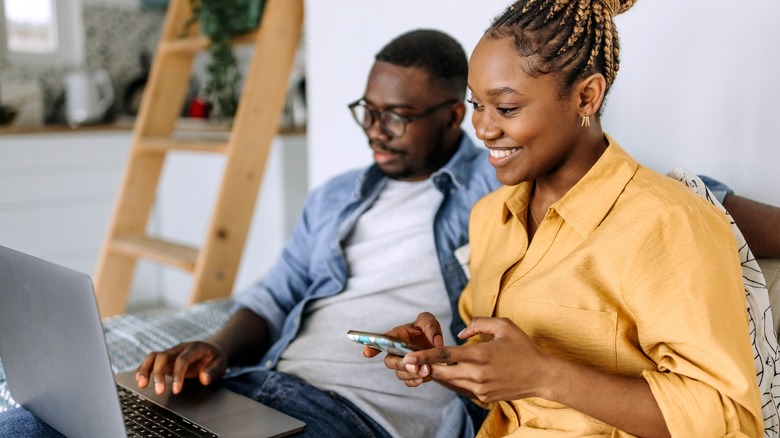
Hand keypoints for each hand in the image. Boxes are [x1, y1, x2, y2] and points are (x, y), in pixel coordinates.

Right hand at [135, 341, 226, 394]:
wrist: (211, 350)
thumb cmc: (214, 359)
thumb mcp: (221, 364)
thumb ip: (213, 371)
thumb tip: (204, 378)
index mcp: (194, 348)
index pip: (182, 360)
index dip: (178, 375)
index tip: (176, 390)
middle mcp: (179, 349)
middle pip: (163, 356)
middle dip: (158, 374)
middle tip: (159, 391)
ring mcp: (171, 353)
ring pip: (153, 357)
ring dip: (145, 370)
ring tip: (142, 385)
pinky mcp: (165, 360)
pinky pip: (151, 361)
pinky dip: (143, 369)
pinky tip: (140, 380)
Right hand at [362, 312, 445, 386]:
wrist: (438, 347)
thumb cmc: (428, 330)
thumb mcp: (428, 321)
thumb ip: (431, 327)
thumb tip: (436, 343)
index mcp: (397, 335)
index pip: (382, 340)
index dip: (371, 346)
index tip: (366, 353)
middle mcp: (396, 350)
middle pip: (390, 361)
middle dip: (400, 365)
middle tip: (415, 366)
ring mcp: (403, 364)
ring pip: (399, 373)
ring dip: (411, 374)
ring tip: (426, 370)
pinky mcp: (411, 374)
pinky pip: (408, 381)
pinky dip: (415, 381)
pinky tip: (424, 377)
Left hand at [402, 316, 553, 402]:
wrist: (542, 376)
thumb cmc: (524, 348)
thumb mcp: (504, 326)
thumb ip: (479, 324)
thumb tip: (461, 332)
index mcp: (480, 355)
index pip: (444, 355)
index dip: (424, 356)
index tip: (407, 357)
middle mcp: (477, 375)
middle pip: (441, 372)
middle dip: (426, 366)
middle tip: (411, 360)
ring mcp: (480, 389)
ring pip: (450, 381)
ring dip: (440, 372)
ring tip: (431, 363)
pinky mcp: (483, 397)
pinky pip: (462, 387)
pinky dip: (456, 378)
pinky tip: (458, 370)